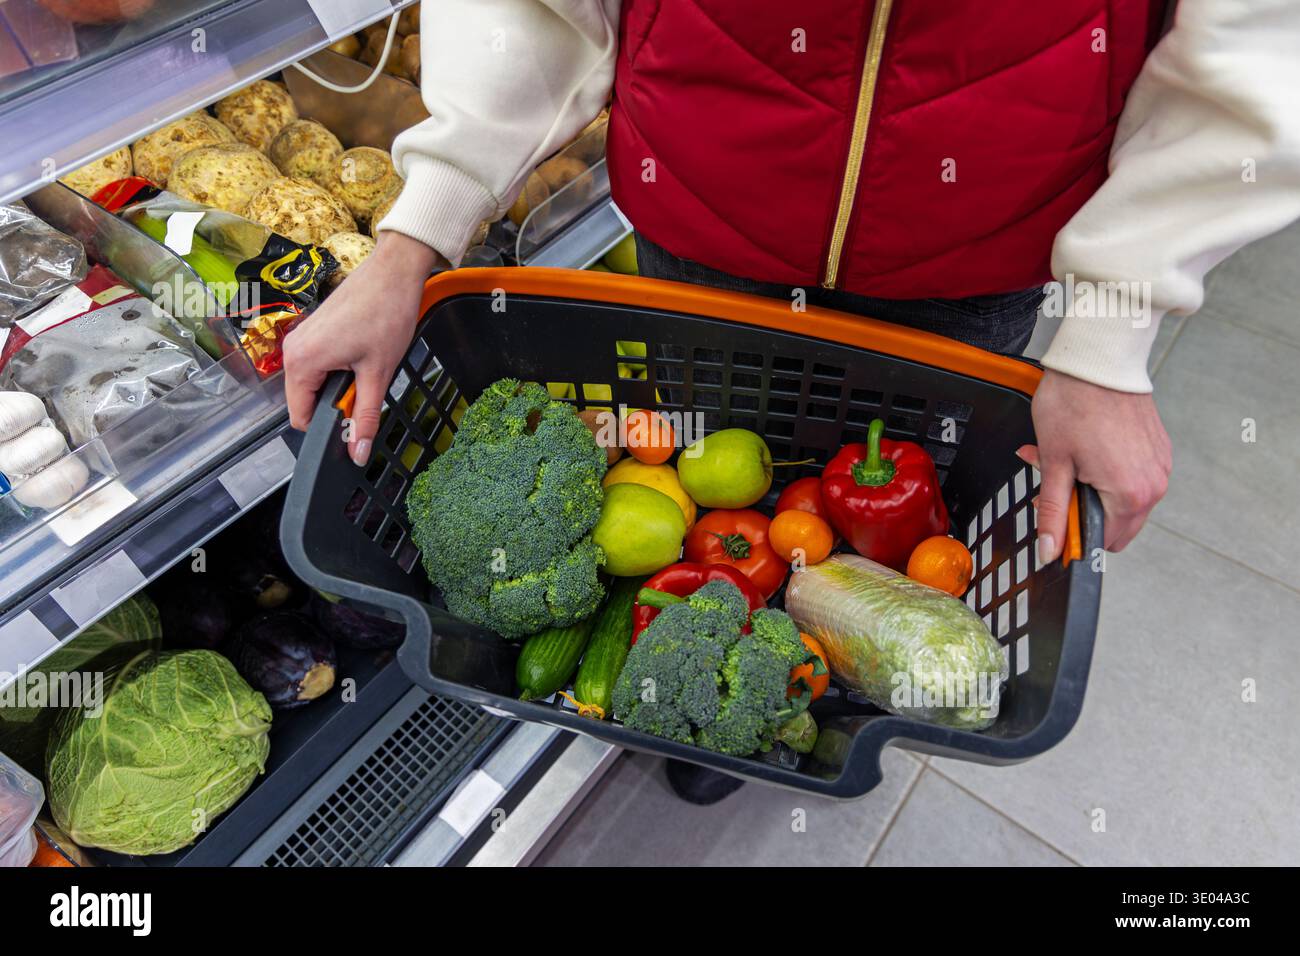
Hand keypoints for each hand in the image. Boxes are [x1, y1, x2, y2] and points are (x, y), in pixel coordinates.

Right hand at [283, 232, 443, 463]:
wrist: (394, 272)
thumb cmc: (386, 314)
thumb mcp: (378, 374)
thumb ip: (365, 418)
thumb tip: (358, 452)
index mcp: (302, 362)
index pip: (300, 418)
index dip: (329, 426)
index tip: (355, 419)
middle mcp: (292, 350)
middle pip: (305, 401)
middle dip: (335, 404)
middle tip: (366, 385)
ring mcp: (300, 339)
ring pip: (313, 384)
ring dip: (339, 386)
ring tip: (366, 366)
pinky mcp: (312, 332)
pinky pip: (317, 365)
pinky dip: (337, 370)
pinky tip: (361, 355)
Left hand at [1022, 369, 1171, 562]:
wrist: (1099, 360)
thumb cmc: (1074, 404)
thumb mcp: (1054, 464)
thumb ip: (1053, 512)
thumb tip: (1049, 551)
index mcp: (1130, 496)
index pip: (1103, 542)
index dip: (1073, 531)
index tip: (1054, 509)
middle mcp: (1154, 486)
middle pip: (1116, 526)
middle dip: (1082, 510)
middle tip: (1057, 482)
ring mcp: (1160, 467)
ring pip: (1123, 502)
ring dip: (1093, 490)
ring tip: (1068, 461)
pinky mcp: (1159, 451)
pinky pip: (1133, 478)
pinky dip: (1109, 473)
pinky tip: (1086, 450)